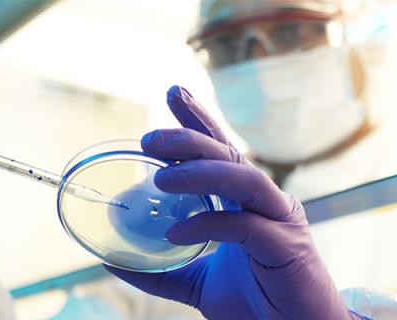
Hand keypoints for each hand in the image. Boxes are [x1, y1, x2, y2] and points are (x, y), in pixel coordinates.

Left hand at [105, 86, 358, 319]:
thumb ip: (162, 270)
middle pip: (228, 155)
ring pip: (243, 178)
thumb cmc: (257, 304)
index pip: (220, 151)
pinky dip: (209, 224)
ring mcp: (279, 220)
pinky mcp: (286, 245)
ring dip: (201, 171)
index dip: (198, 120)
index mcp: (246, 202)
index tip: (171, 95)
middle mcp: (264, 202)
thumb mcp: (199, 283)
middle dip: (190, 137)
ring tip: (161, 176)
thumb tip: (110, 258)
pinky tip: (177, 232)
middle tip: (150, 137)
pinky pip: (244, 225)